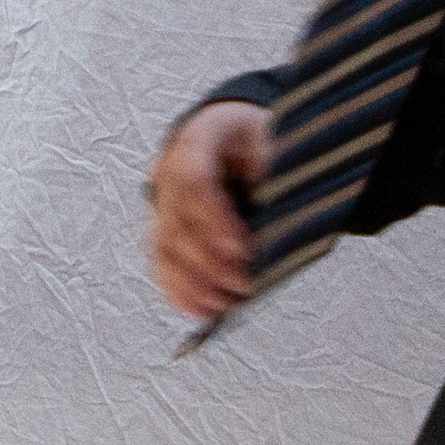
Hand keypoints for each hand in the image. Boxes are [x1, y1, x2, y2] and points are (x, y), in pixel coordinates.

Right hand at [146, 101, 269, 320]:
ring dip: (191, 282)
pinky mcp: (164, 230)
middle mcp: (170, 168)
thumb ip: (277, 169)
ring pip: (164, 246)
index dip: (213, 217)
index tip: (241, 247)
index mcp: (200, 135)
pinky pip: (162, 262)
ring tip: (223, 305)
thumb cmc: (266, 140)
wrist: (245, 138)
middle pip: (176, 220)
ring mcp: (162, 201)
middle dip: (207, 260)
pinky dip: (178, 289)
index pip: (192, 178)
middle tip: (241, 283)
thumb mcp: (279, 139)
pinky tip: (199, 309)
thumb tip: (283, 213)